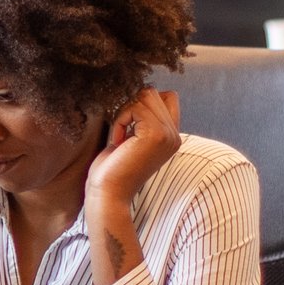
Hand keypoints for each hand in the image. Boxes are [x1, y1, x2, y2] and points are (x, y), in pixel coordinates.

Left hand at [86, 91, 182, 214]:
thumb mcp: (133, 138)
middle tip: (123, 133)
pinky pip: (135, 107)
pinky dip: (121, 120)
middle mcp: (174, 135)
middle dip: (131, 107)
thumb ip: (144, 118)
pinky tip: (118, 141)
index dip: (144, 103)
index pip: (168, 97)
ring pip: (146, 96)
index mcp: (171, 137)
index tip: (130, 126)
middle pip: (154, 93)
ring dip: (125, 112)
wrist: (109, 193)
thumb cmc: (113, 167)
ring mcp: (168, 134)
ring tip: (121, 137)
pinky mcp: (156, 134)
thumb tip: (143, 91)